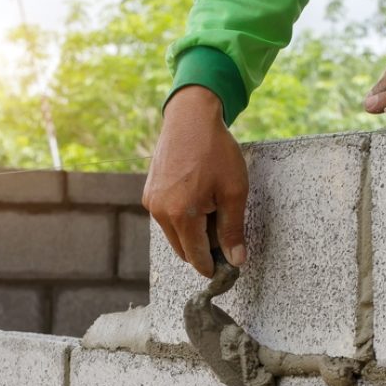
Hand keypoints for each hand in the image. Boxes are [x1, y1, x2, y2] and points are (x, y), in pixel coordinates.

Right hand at [143, 85, 248, 277]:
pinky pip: (167, 220)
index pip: (197, 258)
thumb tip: (236, 261)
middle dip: (204, 251)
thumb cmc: (216, 151)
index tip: (229, 267)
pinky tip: (199, 200)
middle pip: (184, 252)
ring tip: (213, 210)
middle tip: (225, 236)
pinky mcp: (149, 194)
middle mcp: (161, 213)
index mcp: (181, 215)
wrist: (190, 117)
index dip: (214, 266)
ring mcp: (151, 203)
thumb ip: (233, 230)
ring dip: (193, 235)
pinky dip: (183, 220)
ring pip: (175, 237)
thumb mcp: (234, 192)